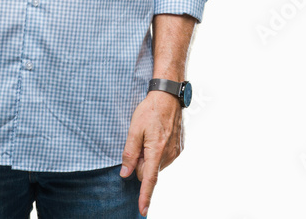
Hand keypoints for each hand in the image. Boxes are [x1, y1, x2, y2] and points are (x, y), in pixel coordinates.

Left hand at [120, 91, 183, 214]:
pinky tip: (158, 136)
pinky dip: (158, 153)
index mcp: (156, 150)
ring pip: (156, 165)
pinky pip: (164, 159)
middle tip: (140, 143)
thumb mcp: (134, 129)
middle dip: (141, 163)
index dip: (145, 196)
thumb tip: (125, 174)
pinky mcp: (179, 148)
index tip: (143, 210)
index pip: (149, 179)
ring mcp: (176, 152)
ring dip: (150, 157)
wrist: (169, 97)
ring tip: (150, 136)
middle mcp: (169, 154)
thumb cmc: (150, 111)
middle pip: (148, 171)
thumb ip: (129, 153)